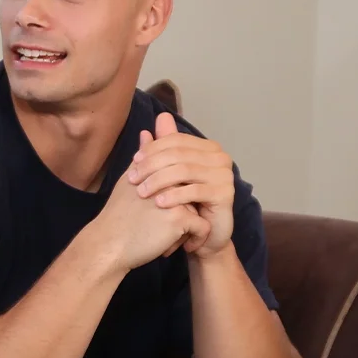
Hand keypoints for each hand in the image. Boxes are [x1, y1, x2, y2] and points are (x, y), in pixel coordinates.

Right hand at [91, 150, 210, 271]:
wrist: (109, 246)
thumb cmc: (118, 217)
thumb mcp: (129, 181)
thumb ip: (144, 157)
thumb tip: (148, 131)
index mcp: (156, 167)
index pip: (182, 176)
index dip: (176, 198)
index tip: (162, 214)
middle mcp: (167, 178)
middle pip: (192, 193)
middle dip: (184, 211)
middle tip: (162, 229)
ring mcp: (175, 196)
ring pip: (198, 211)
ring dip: (188, 227)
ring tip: (165, 238)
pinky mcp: (180, 217)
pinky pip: (202, 227)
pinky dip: (194, 239)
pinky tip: (176, 247)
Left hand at [127, 112, 234, 256]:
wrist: (204, 235)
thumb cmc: (185, 204)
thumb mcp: (171, 176)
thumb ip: (164, 149)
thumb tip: (154, 122)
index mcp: (208, 148)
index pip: (176, 140)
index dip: (153, 148)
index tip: (134, 161)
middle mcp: (220, 157)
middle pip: (178, 154)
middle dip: (152, 165)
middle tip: (132, 179)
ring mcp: (224, 175)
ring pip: (184, 171)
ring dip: (158, 181)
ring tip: (141, 192)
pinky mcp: (225, 194)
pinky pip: (194, 191)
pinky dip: (174, 196)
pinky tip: (158, 203)